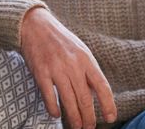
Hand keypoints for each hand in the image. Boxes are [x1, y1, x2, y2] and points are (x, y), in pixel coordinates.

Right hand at [20, 7, 116, 128]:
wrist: (34, 25)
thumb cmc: (59, 40)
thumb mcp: (80, 51)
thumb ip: (88, 70)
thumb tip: (96, 93)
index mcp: (86, 60)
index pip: (102, 86)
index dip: (108, 105)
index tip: (109, 118)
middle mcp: (73, 65)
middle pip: (85, 98)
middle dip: (88, 117)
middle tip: (89, 127)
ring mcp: (56, 69)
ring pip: (68, 100)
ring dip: (73, 117)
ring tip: (76, 126)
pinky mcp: (40, 72)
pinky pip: (49, 95)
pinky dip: (53, 107)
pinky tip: (56, 114)